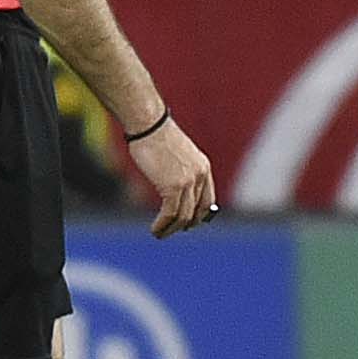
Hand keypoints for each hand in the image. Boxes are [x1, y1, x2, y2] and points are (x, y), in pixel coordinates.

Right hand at [128, 116, 217, 236]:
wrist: (149, 124)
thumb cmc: (156, 135)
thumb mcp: (176, 154)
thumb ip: (180, 171)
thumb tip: (171, 189)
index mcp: (203, 167)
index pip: (208, 200)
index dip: (199, 215)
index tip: (189, 224)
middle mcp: (200, 175)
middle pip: (197, 211)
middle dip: (185, 225)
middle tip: (171, 231)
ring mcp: (189, 182)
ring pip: (184, 216)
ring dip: (170, 229)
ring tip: (159, 234)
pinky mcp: (174, 186)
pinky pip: (170, 213)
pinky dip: (162, 225)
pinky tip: (155, 229)